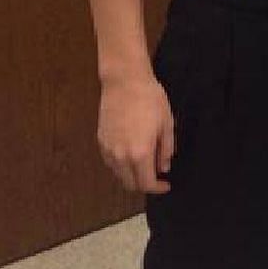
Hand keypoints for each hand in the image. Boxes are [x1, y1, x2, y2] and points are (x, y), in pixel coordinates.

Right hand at [97, 73, 174, 193]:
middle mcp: (121, 156)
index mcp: (140, 154)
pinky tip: (129, 154)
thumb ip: (166, 150)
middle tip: (154, 176)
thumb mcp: (167, 125)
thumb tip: (164, 167)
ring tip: (142, 164)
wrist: (124, 80)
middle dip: (143, 185)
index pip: (147, 184)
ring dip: (130, 175)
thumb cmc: (149, 99)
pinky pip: (110, 161)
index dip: (158, 188)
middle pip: (130, 184)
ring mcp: (109, 148)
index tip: (166, 184)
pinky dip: (120, 165)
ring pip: (118, 174)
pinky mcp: (101, 140)